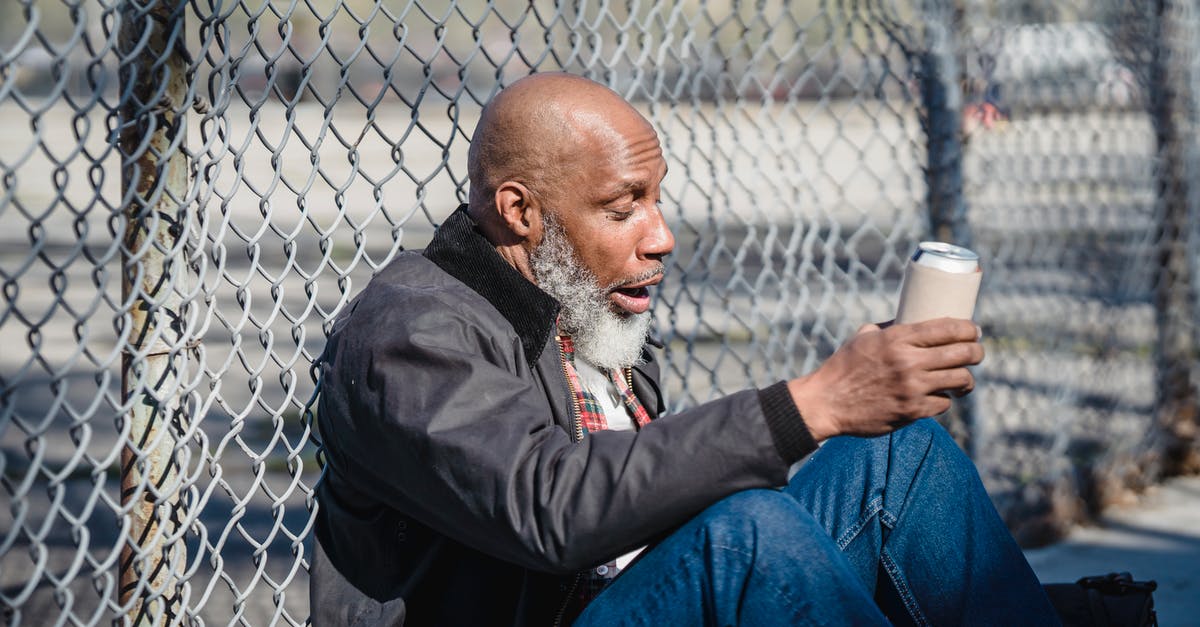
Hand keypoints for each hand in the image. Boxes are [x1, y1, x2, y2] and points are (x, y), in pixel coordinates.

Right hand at [788, 318, 982, 440]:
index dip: (969, 328)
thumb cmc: (843, 367)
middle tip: (976, 353)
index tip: (974, 331)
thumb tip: (911, 320)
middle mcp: (908, 362)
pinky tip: (939, 397)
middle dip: (977, 352)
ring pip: (960, 380)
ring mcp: (912, 388)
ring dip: (966, 380)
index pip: (948, 328)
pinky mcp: (912, 411)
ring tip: (963, 380)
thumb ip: (889, 329)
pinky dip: (943, 400)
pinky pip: (943, 403)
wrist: (826, 402)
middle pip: (963, 353)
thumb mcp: (863, 337)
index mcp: (897, 339)